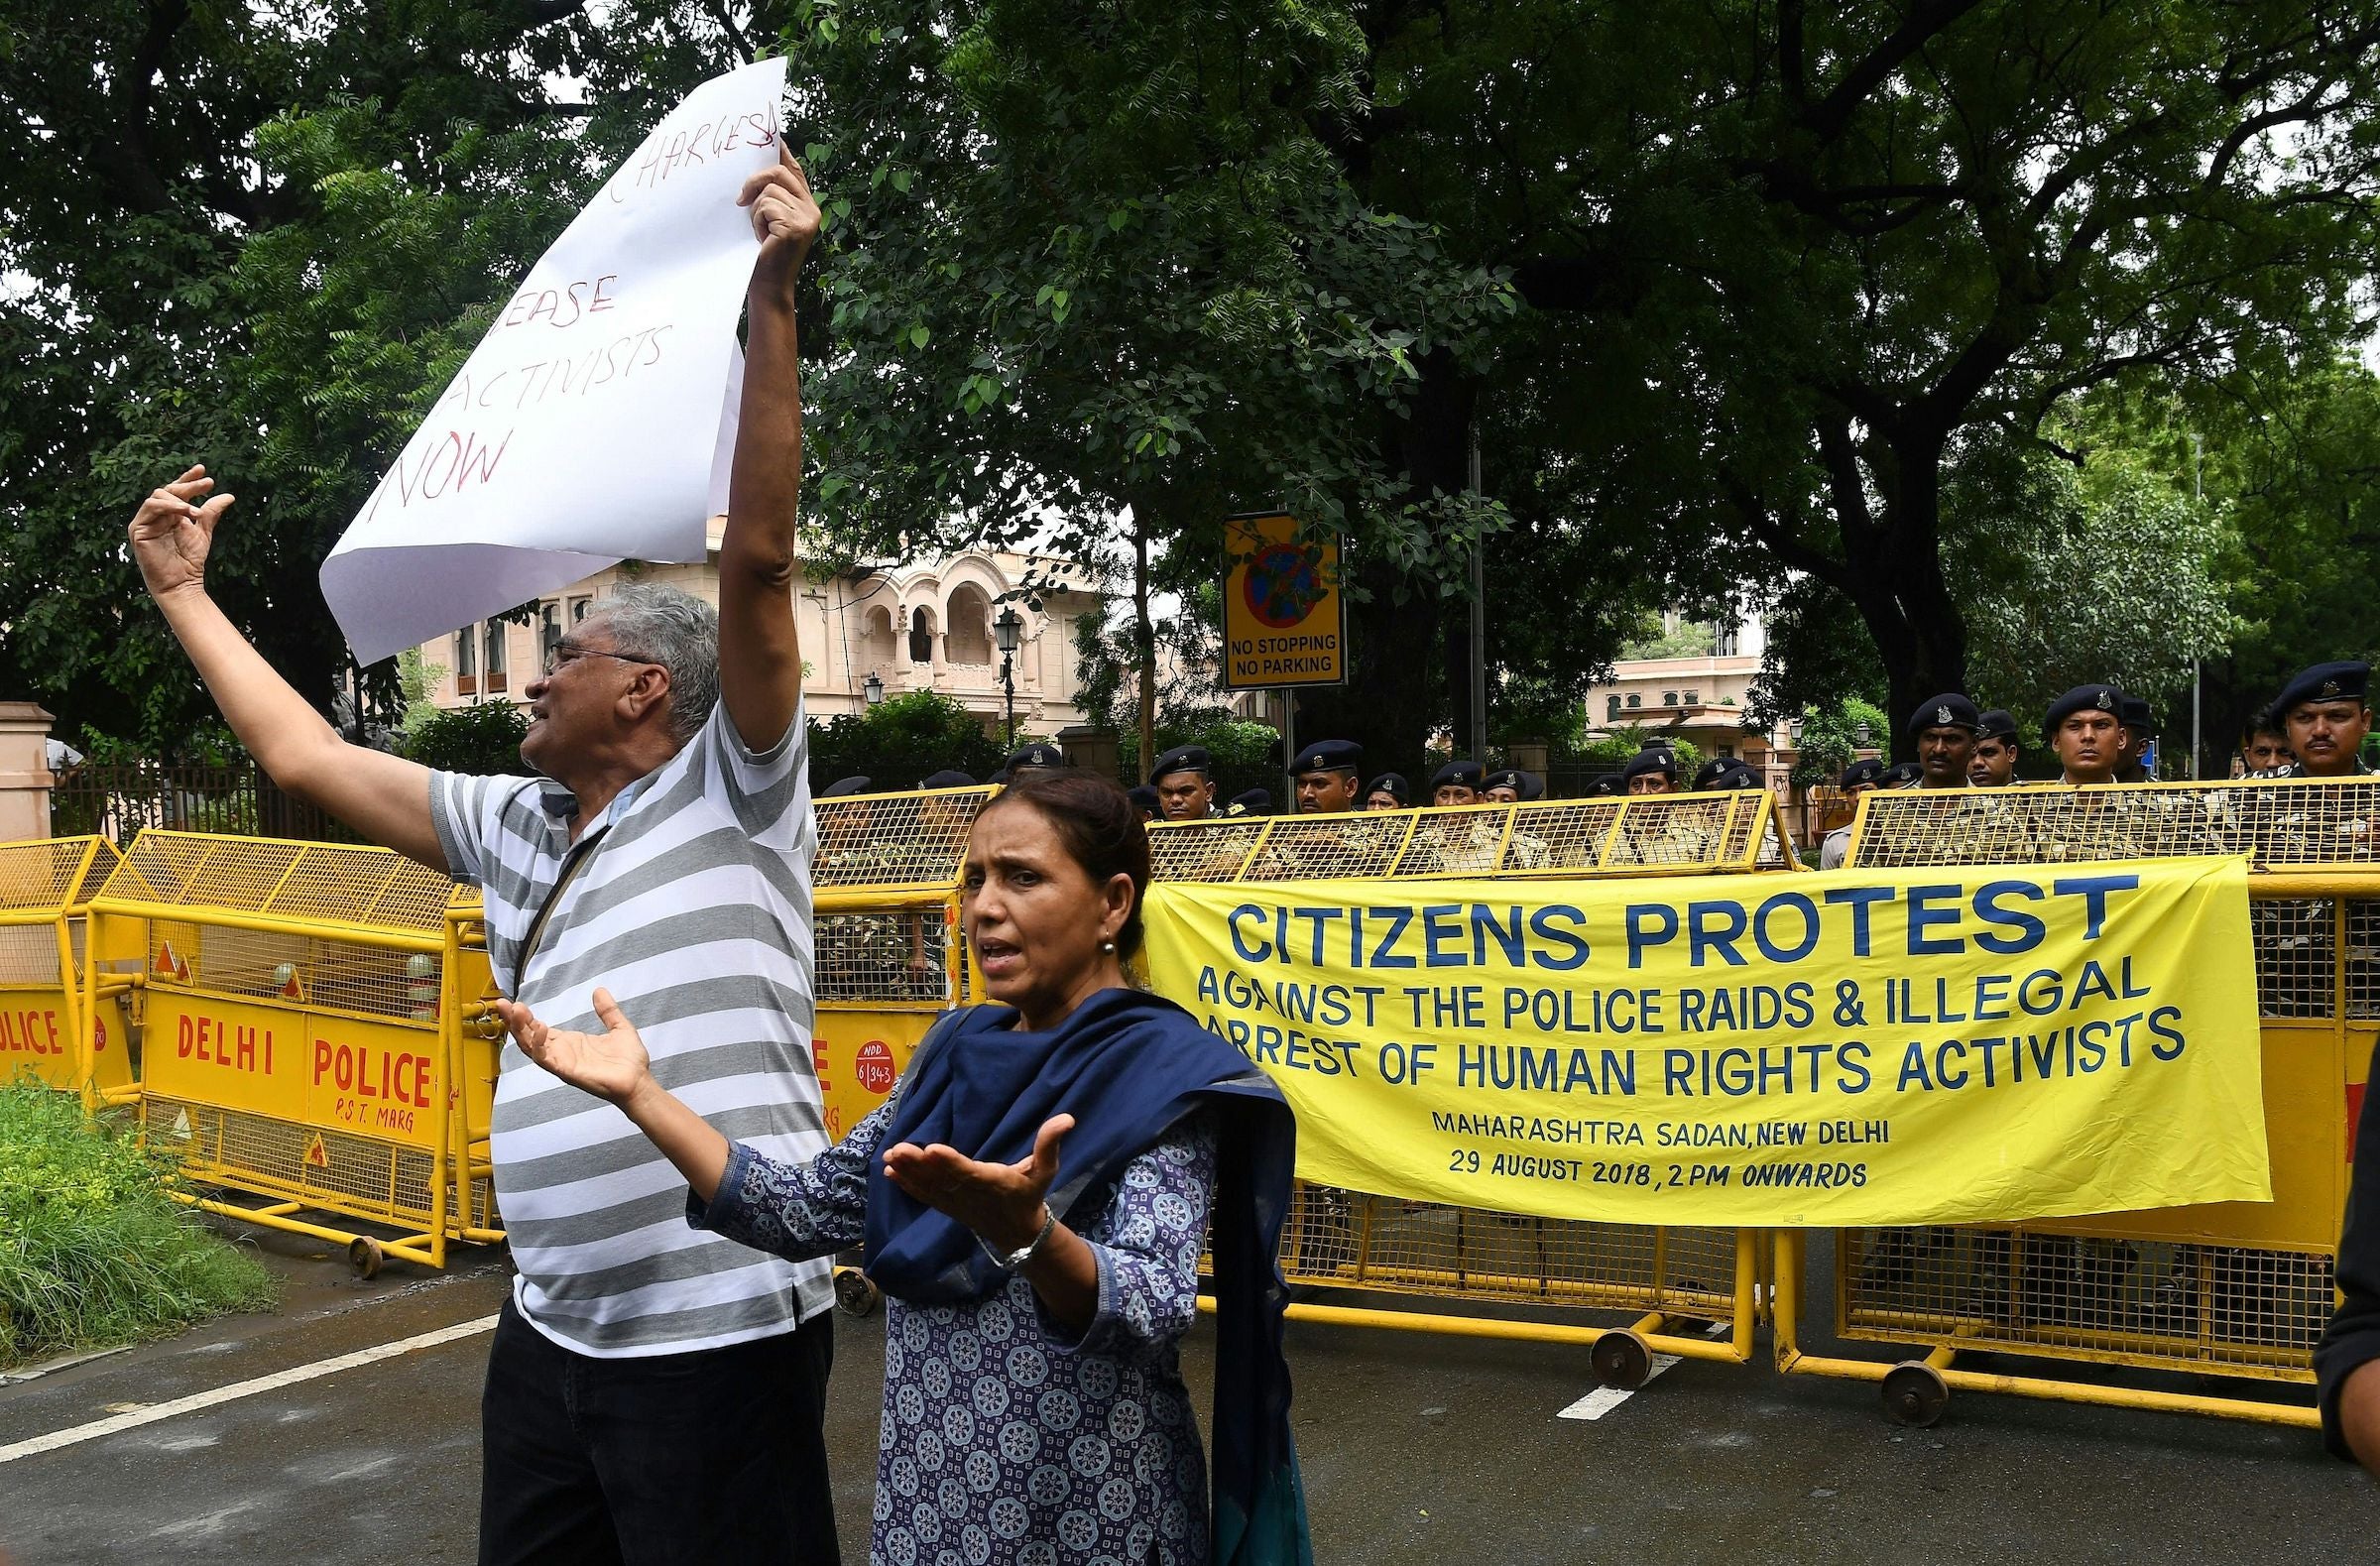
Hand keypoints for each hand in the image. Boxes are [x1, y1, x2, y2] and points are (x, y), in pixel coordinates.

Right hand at [128, 466, 234, 601]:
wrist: (182, 583)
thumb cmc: (191, 561)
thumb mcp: (204, 532)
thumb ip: (212, 513)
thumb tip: (229, 495)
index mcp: (169, 514)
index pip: (176, 491)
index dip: (188, 479)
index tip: (203, 470)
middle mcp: (155, 515)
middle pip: (168, 490)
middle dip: (188, 485)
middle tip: (207, 483)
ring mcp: (145, 522)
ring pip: (158, 496)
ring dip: (180, 499)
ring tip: (198, 511)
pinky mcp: (137, 529)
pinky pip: (150, 508)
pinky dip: (169, 506)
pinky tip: (186, 511)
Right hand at [494, 986, 652, 1106]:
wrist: (640, 1081)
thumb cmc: (629, 1060)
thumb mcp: (619, 1027)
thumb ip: (608, 1010)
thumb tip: (599, 990)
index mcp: (569, 1043)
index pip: (538, 1029)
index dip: (525, 1018)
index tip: (514, 1003)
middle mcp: (561, 1053)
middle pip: (529, 1037)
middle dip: (514, 1021)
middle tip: (502, 1003)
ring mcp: (562, 1063)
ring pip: (532, 1048)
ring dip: (521, 1031)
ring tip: (515, 1011)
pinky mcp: (567, 1072)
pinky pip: (547, 1060)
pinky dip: (540, 1045)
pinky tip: (540, 1029)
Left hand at [740, 142, 819, 301]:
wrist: (768, 285)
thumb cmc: (763, 254)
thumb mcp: (767, 219)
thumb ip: (769, 197)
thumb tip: (756, 172)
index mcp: (807, 206)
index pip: (794, 170)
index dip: (782, 153)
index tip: (774, 136)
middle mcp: (811, 210)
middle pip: (778, 173)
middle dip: (754, 181)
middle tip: (740, 200)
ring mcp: (806, 218)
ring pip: (768, 192)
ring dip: (755, 211)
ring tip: (759, 231)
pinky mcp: (794, 227)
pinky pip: (765, 207)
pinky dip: (756, 221)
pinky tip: (761, 238)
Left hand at [882, 1113, 1074, 1252]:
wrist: (1018, 1233)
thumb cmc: (1030, 1195)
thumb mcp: (1046, 1171)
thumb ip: (1050, 1144)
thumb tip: (1068, 1117)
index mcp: (992, 1182)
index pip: (968, 1172)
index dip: (950, 1162)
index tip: (932, 1149)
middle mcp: (969, 1194)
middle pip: (941, 1178)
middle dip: (919, 1165)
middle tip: (899, 1149)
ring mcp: (955, 1202)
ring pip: (928, 1186)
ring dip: (908, 1172)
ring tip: (889, 1156)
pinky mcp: (946, 1206)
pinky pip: (924, 1195)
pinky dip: (907, 1185)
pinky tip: (889, 1172)